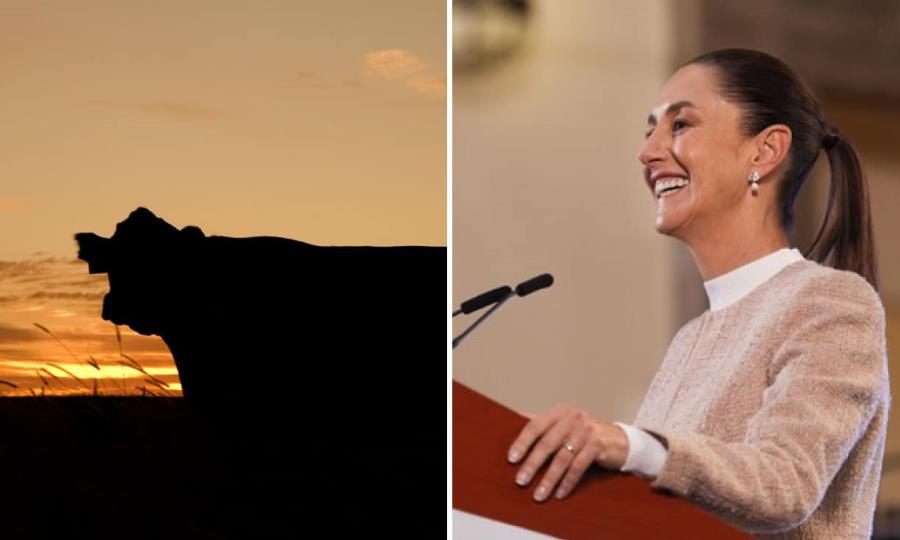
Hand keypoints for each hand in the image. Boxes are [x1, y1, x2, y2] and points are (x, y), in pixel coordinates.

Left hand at [507, 403, 628, 501]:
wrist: (621, 440)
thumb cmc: (586, 434)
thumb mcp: (566, 425)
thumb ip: (545, 426)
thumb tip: (511, 422)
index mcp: (560, 412)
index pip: (536, 425)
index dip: (522, 442)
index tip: (511, 459)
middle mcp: (573, 418)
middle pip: (547, 443)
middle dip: (532, 464)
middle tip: (521, 481)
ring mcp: (586, 430)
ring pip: (562, 458)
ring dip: (549, 479)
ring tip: (539, 494)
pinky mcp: (598, 444)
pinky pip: (578, 467)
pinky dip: (567, 482)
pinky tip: (560, 494)